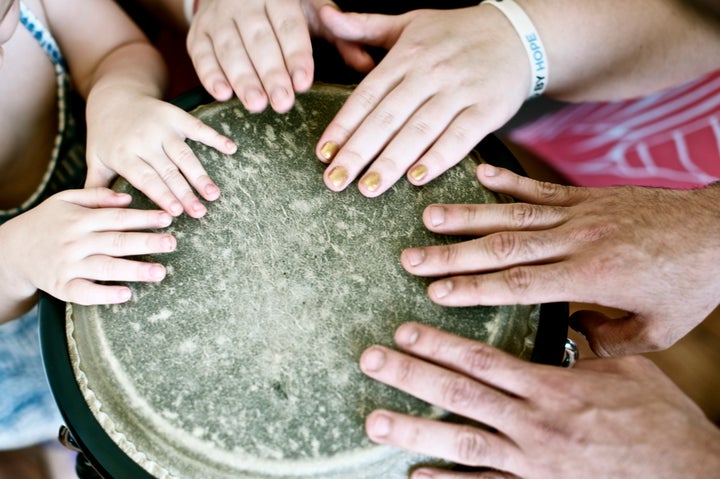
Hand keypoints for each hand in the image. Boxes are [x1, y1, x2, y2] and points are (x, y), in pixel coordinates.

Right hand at [0, 188, 175, 308]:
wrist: (11, 251)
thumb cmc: (46, 223)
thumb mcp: (64, 201)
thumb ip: (96, 197)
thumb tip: (128, 198)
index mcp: (79, 219)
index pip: (117, 217)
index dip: (143, 218)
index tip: (167, 218)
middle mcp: (75, 242)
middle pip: (116, 241)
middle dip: (146, 242)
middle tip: (173, 243)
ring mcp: (68, 266)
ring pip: (106, 268)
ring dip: (135, 270)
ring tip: (160, 272)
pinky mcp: (62, 287)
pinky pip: (85, 293)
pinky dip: (106, 294)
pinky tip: (127, 294)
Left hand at [85, 95, 236, 217]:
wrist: (114, 96)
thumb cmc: (106, 136)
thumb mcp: (95, 159)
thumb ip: (97, 187)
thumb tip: (96, 219)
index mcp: (122, 153)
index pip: (145, 178)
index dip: (161, 194)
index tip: (176, 212)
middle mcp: (143, 139)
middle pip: (168, 171)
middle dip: (185, 193)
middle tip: (200, 212)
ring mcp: (161, 126)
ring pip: (184, 154)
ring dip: (201, 175)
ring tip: (214, 194)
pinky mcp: (175, 115)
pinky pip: (198, 127)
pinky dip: (216, 137)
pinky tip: (232, 149)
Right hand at [187, 0, 373, 112]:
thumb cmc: (284, 11)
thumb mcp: (314, 15)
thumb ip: (341, 38)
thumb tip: (366, 63)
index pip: (289, 28)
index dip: (296, 56)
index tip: (304, 83)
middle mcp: (245, 3)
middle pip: (259, 41)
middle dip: (271, 73)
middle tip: (282, 102)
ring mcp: (218, 17)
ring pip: (230, 49)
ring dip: (242, 78)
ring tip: (256, 104)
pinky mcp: (198, 33)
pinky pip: (200, 54)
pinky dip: (209, 74)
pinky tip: (222, 94)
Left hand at [315, 5, 528, 196]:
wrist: (519, 34)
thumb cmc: (456, 34)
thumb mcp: (410, 23)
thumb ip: (366, 27)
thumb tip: (327, 19)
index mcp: (406, 55)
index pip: (367, 95)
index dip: (343, 125)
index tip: (323, 153)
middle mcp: (430, 72)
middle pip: (388, 116)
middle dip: (359, 151)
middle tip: (335, 180)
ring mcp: (460, 91)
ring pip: (420, 130)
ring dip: (393, 161)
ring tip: (368, 188)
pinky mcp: (488, 108)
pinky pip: (461, 136)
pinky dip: (440, 157)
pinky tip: (418, 178)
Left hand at [360, 322, 719, 477]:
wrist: (689, 476)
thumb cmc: (662, 423)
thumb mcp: (630, 371)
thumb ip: (590, 344)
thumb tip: (567, 318)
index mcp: (552, 388)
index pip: (483, 359)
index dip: (439, 344)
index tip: (404, 330)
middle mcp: (533, 424)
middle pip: (460, 394)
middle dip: (410, 375)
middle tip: (370, 360)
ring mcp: (531, 464)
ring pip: (462, 442)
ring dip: (415, 431)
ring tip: (374, 421)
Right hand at [400, 164, 719, 355]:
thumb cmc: (690, 284)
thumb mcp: (656, 330)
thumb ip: (607, 342)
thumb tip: (565, 336)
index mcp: (590, 275)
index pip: (518, 283)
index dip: (474, 288)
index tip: (436, 292)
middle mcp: (577, 240)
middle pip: (502, 247)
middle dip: (451, 255)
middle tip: (410, 258)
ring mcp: (579, 213)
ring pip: (512, 214)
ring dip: (467, 216)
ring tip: (427, 217)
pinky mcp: (586, 196)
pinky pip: (539, 188)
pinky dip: (507, 181)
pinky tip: (478, 175)